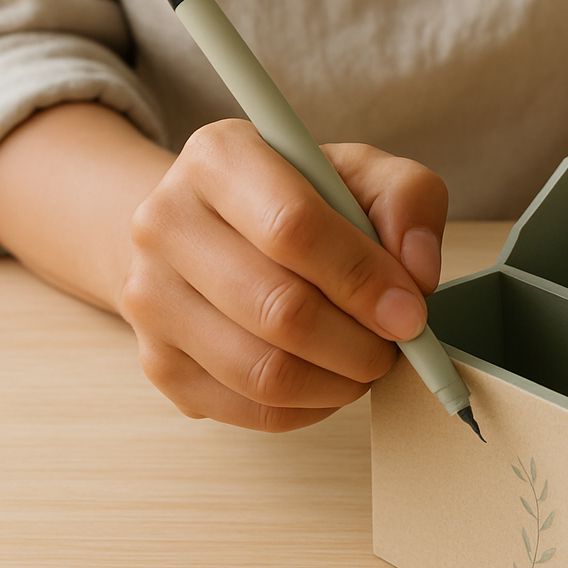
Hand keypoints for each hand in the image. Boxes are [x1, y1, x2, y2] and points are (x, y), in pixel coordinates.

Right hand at [118, 119, 447, 430]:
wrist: (211, 228)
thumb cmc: (298, 199)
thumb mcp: (363, 173)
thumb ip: (407, 200)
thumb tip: (416, 275)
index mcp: (219, 157)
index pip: (293, 228)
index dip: (363, 280)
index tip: (410, 311)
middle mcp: (166, 222)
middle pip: (280, 310)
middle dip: (360, 343)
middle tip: (396, 344)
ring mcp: (150, 298)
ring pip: (263, 372)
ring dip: (339, 381)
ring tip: (367, 361)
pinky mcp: (157, 361)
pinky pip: (249, 409)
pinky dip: (309, 407)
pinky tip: (329, 378)